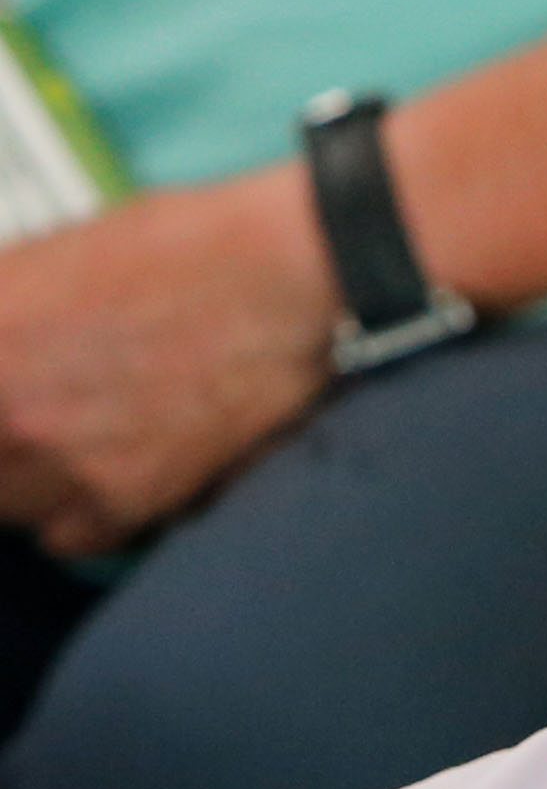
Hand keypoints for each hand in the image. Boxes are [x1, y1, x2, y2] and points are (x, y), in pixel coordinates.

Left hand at [0, 165, 337, 554]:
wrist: (277, 280)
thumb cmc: (169, 250)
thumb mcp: (34, 261)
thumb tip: (0, 346)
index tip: (6, 413)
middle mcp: (5, 408)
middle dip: (0, 444)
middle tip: (32, 419)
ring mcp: (58, 460)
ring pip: (5, 504)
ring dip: (22, 481)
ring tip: (61, 447)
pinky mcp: (125, 500)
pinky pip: (67, 538)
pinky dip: (76, 516)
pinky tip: (101, 477)